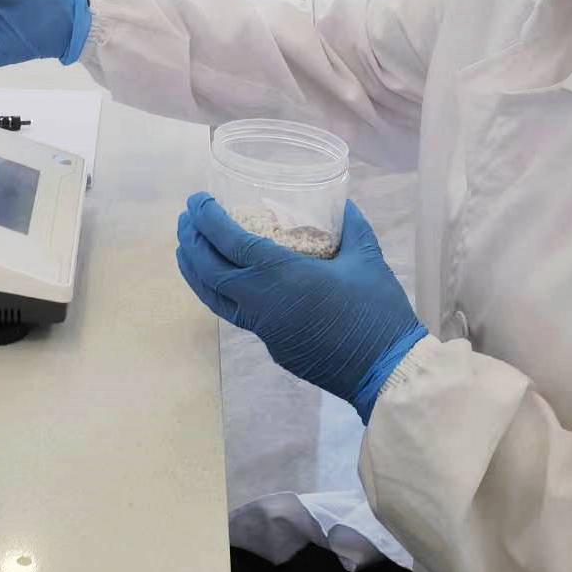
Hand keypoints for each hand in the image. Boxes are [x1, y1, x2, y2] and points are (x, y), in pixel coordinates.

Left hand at [176, 194, 426, 422]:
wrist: (385, 371)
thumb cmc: (377, 312)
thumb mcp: (368, 258)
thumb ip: (352, 226)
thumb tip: (343, 203)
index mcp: (281, 274)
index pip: (229, 241)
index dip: (207, 218)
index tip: (196, 200)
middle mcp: (261, 301)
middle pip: (208, 270)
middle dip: (191, 241)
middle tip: (186, 219)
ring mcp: (263, 327)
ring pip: (214, 296)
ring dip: (195, 270)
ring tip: (185, 249)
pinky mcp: (271, 344)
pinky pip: (234, 313)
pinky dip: (218, 291)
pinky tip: (222, 282)